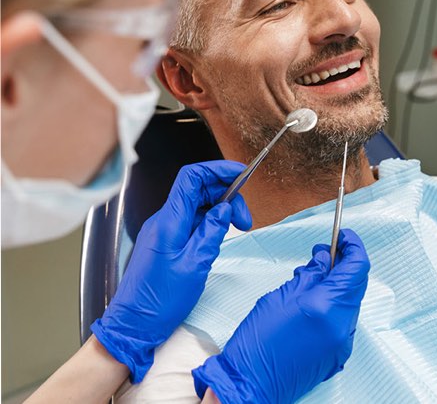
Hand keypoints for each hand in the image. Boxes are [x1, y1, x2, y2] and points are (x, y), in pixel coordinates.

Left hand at [91, 160, 251, 382]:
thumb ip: (212, 231)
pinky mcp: (166, 241)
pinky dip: (209, 222)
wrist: (133, 324)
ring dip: (219, 210)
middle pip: (197, 190)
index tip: (240, 174)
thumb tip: (225, 208)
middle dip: (226, 195)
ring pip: (196, 205)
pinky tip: (219, 236)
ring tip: (237, 228)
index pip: (192, 178)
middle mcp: (164, 219)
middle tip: (245, 218)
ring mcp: (164, 229)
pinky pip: (190, 220)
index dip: (217, 170)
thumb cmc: (160, 300)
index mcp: (169, 221)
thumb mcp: (195, 265)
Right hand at [193, 228, 369, 403]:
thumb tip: (324, 258)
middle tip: (322, 253)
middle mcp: (341, 326)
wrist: (251, 385)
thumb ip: (309, 274)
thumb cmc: (258, 341)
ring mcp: (342, 343)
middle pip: (356, 284)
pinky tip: (313, 301)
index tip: (343, 236)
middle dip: (343, 264)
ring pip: (350, 302)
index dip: (353, 246)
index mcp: (327, 307)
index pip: (357, 267)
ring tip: (310, 278)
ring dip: (337, 284)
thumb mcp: (281, 295)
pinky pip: (343, 321)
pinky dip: (333, 304)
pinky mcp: (337, 355)